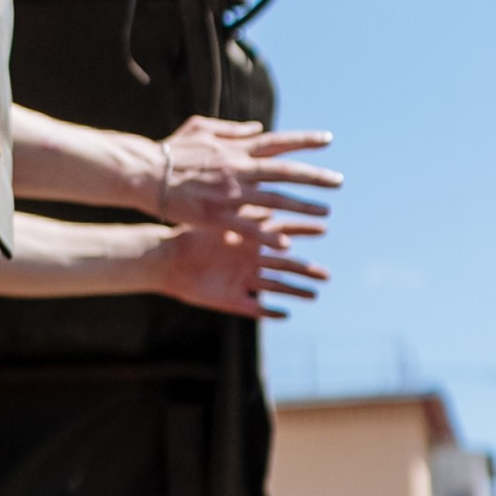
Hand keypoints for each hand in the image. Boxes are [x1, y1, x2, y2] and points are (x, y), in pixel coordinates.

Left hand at [149, 213, 330, 320]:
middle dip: (306, 269)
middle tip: (328, 273)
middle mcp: (251, 262)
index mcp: (250, 240)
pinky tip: (284, 315)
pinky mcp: (231, 300)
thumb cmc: (190, 234)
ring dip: (294, 292)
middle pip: (284, 265)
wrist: (167, 258)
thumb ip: (238, 204)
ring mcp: (243, 281)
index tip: (323, 224)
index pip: (282, 234)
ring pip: (274, 288)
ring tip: (315, 295)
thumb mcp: (218, 216)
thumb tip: (258, 180)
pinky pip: (253, 309)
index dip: (302, 231)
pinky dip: (267, 313)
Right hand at [157, 115, 341, 230]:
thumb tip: (258, 127)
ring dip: (302, 207)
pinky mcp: (219, 217)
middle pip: (286, 172)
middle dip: (315, 177)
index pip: (278, 141)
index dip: (304, 140)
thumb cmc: (171, 150)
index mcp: (236, 149)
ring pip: (276, 201)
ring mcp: (231, 194)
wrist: (145, 173)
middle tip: (338, 182)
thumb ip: (234, 131)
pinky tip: (287, 244)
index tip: (328, 139)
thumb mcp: (202, 128)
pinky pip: (250, 228)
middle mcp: (239, 169)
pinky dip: (269, 235)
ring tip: (325, 214)